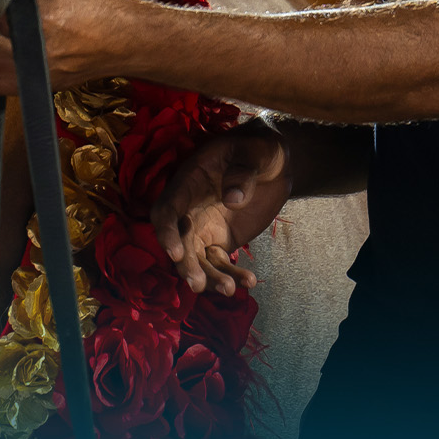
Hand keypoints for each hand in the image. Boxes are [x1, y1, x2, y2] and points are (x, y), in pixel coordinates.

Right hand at [150, 124, 292, 296]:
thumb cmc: (259, 149)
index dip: (166, 232)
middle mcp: (189, 209)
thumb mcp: (256, 153)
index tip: (175, 253)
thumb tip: (232, 199)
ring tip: (230, 290)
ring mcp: (203, 228)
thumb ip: (244, 172)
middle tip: (198, 284)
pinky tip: (248, 282)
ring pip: (197, 259)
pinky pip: (219, 263)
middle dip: (186, 264)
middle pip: (178, 241)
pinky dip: (230, 275)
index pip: (167, 209)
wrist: (272, 163)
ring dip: (209, 277)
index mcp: (188, 182)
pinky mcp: (220, 241)